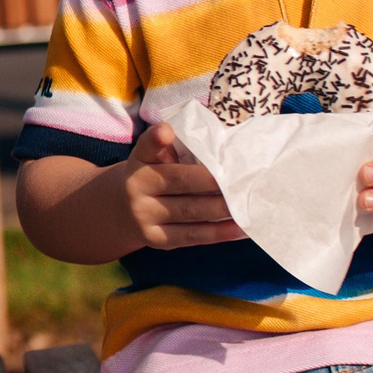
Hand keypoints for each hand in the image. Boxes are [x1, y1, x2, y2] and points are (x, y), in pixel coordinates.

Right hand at [114, 122, 243, 248]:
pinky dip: (219, 232)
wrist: (123, 210)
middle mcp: (136, 188)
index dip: (157, 139)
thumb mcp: (155, 156)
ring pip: (191, 211)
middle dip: (214, 181)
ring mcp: (143, 216)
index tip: (166, 132)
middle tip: (244, 178)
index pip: (148, 147)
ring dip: (223, 209)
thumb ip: (176, 145)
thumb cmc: (154, 175)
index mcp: (139, 161)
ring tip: (249, 204)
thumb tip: (217, 140)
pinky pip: (192, 236)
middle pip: (180, 182)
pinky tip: (240, 227)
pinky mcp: (156, 240)